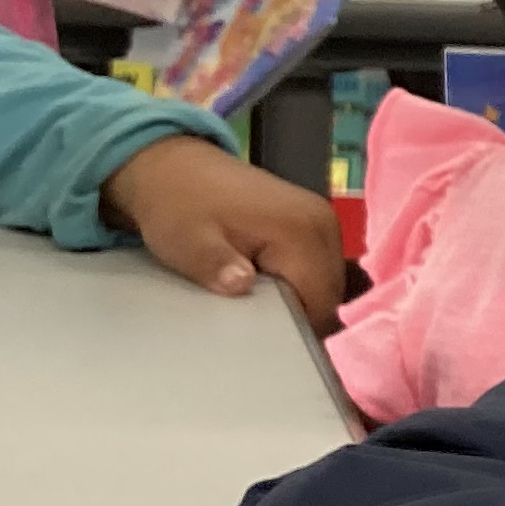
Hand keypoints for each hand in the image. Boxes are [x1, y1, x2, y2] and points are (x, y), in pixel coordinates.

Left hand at [100, 137, 344, 325]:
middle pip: (330, 298)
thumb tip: (240, 284)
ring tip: (256, 297)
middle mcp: (323, 224)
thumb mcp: (188, 242)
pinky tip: (265, 283)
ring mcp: (322, 222)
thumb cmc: (179, 205)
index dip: (294, 329)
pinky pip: (318, 271)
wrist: (174, 168)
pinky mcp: (314, 225)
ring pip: (326, 287)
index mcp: (301, 229)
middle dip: (297, 316)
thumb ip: (216, 266)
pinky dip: (296, 285)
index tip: (260, 336)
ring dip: (297, 300)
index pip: (321, 304)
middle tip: (252, 315)